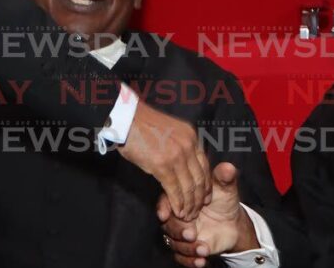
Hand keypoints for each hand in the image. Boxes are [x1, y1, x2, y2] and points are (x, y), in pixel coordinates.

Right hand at [117, 99, 210, 220]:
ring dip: (189, 204)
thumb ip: (180, 145)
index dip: (206, 184)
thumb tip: (182, 163)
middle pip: (199, 178)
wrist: (127, 118)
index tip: (206, 197)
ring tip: (187, 215)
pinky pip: (174, 189)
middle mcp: (188, 145)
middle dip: (199, 198)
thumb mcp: (170, 130)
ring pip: (189, 186)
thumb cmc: (142, 124)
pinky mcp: (162, 165)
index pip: (205, 165)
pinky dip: (177, 203)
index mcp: (191, 136)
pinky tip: (177, 211)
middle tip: (197, 211)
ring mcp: (176, 155)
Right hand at [157, 163, 257, 266]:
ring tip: (203, 249)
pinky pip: (182, 257)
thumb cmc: (224, 200)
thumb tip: (228, 167)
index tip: (165, 214)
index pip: (166, 201)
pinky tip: (202, 260)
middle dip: (178, 231)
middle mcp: (177, 216)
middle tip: (192, 233)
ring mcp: (181, 233)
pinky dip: (190, 261)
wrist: (233, 222)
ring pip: (174, 243)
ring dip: (187, 248)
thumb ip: (223, 178)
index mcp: (181, 198)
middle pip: (168, 225)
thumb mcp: (225, 187)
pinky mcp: (186, 248)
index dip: (163, 208)